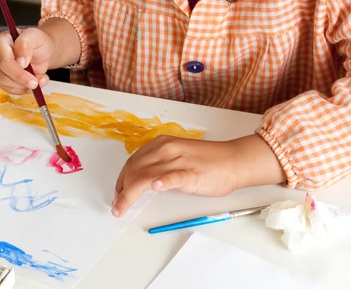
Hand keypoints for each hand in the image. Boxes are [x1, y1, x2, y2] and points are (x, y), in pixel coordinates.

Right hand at [0, 27, 54, 93]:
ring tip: (39, 80)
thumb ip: (25, 45)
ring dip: (24, 87)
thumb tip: (20, 61)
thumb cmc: (37, 41)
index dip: (18, 72)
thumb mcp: (36, 37)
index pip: (4, 61)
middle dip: (22, 82)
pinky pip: (8, 89)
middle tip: (37, 83)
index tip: (33, 77)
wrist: (40, 49)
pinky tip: (32, 83)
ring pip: (5, 85)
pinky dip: (22, 89)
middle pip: (3, 75)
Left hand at [112, 134, 285, 216]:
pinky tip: (155, 187)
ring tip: (122, 207)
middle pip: (134, 169)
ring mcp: (178, 161)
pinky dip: (162, 181)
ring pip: (146, 176)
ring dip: (130, 193)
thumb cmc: (207, 161)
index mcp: (162, 144)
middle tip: (117, 205)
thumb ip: (160, 164)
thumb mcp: (177, 156)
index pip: (133, 161)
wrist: (232, 160)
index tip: (118, 192)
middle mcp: (166, 149)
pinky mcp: (190, 173)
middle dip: (121, 189)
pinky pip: (173, 176)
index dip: (121, 179)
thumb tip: (143, 180)